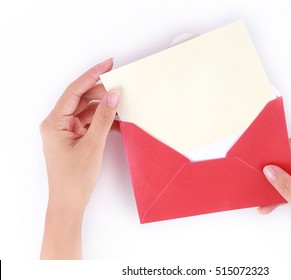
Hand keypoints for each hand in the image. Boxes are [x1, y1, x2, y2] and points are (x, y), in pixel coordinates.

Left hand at [40, 58, 118, 258]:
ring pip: (88, 111)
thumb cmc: (74, 178)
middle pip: (82, 99)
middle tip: (121, 88)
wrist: (70, 202)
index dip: (92, 76)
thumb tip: (114, 95)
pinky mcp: (75, 138)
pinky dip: (104, 122)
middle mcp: (58, 123)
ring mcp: (67, 131)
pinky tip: (119, 122)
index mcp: (54, 122)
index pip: (74, 91)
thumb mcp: (93, 145)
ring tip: (123, 105)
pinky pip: (91, 123)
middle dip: (102, 93)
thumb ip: (104, 118)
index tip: (108, 65)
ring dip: (105, 109)